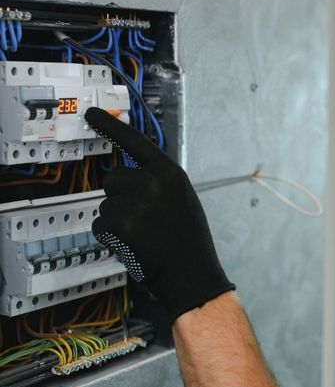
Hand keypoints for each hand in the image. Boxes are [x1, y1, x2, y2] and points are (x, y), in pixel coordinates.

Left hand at [84, 107, 234, 324]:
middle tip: (144, 220)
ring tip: (144, 236)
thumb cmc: (188, 238)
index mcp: (170, 173)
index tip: (90, 113)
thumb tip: (126, 177)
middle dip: (120, 197)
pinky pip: (100, 226)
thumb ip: (158, 181)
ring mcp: (134, 203)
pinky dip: (111, 238)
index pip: (135, 142)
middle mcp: (151, 182)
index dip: (110, 126)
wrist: (192, 273)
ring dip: (117, 221)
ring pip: (105, 205)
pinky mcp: (119, 226)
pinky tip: (134, 246)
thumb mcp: (182, 198)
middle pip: (112, 179)